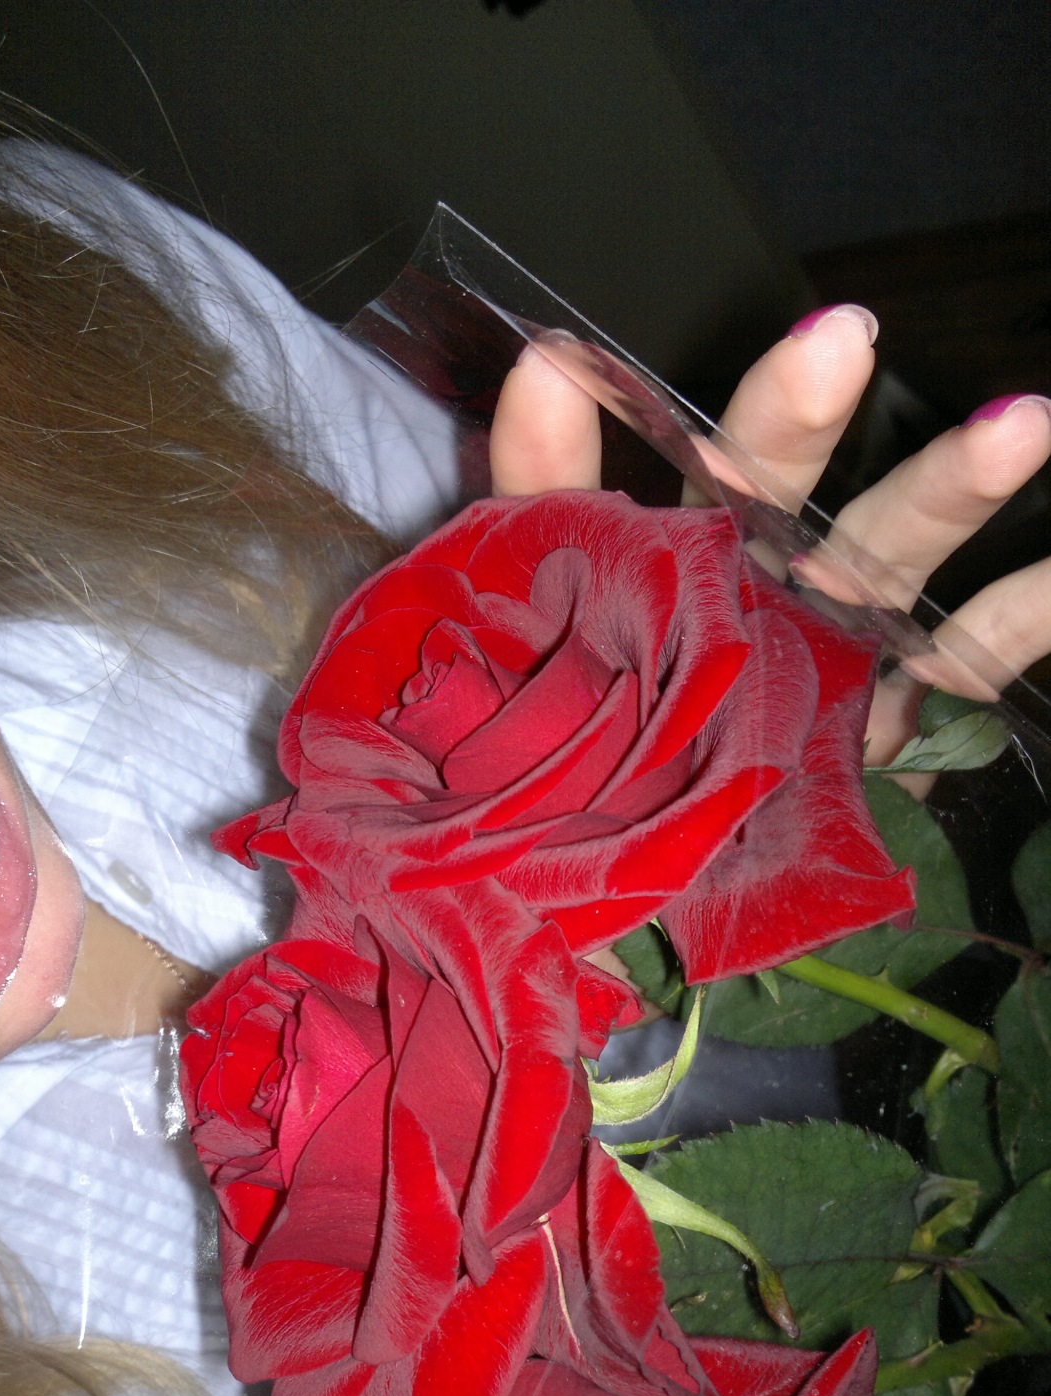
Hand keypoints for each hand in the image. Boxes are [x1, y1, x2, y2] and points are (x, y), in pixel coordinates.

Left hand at [488, 310, 1050, 763]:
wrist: (649, 916)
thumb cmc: (593, 779)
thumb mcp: (531, 646)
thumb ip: (537, 508)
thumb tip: (540, 361)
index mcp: (679, 566)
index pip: (701, 471)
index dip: (738, 410)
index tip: (786, 341)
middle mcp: (766, 590)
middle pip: (795, 492)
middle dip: (819, 424)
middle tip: (841, 344)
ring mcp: (845, 652)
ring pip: (896, 553)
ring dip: (954, 488)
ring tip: (1020, 427)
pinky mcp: (906, 721)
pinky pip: (978, 661)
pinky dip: (1030, 614)